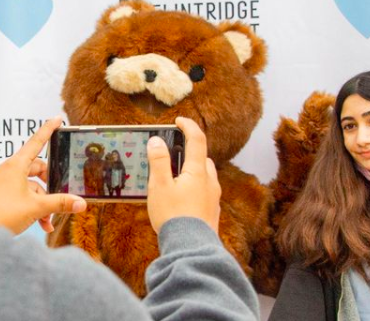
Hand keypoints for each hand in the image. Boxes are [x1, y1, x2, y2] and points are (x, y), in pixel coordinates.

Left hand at [0, 116, 86, 234]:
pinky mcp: (0, 195)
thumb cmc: (2, 214)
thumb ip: (60, 203)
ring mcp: (3, 182)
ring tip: (49, 219)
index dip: (48, 130)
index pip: (36, 142)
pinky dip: (33, 207)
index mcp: (16, 165)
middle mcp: (9, 170)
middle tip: (61, 195)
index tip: (57, 119)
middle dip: (50, 185)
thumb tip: (80, 203)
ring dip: (43, 201)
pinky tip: (42, 223)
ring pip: (31, 187)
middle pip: (37, 169)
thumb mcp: (36, 208)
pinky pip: (22, 196)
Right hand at [146, 117, 220, 233]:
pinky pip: (204, 192)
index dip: (188, 126)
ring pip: (205, 176)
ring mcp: (213, 198)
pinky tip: (181, 199)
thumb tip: (156, 141)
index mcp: (198, 172)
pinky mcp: (211, 212)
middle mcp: (210, 182)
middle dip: (187, 151)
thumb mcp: (159, 186)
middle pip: (202, 158)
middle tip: (170, 154)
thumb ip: (158, 161)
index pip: (197, 140)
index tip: (178, 120)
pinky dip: (194, 188)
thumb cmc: (173, 216)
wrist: (191, 249)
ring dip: (192, 170)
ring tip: (173, 178)